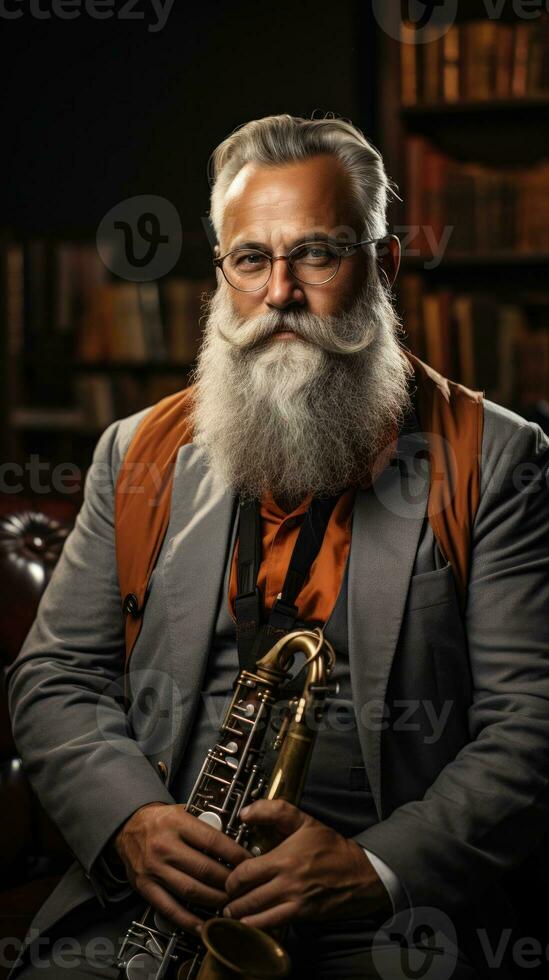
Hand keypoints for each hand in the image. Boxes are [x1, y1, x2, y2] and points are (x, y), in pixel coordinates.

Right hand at [113, 802, 249, 932]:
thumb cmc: (160, 820)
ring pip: (190, 891)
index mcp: (177, 823)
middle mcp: (165, 846)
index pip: (213, 841)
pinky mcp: (146, 887)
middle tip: (243, 888)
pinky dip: (189, 921)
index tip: (249, 863)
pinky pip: (170, 909)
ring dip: (214, 900)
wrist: (128, 825)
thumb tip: (235, 845)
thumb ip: (205, 827)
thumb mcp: (183, 812)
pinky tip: (204, 926)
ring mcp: (154, 869)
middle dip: (228, 882)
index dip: (235, 854)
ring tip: (230, 903)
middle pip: (204, 869)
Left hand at [223, 799, 391, 930]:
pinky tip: (252, 925)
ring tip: (234, 915)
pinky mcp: (302, 917)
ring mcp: (295, 903)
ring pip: (257, 918)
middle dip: (232, 902)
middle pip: (247, 899)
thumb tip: (246, 812)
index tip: (229, 879)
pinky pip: (274, 926)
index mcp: (283, 859)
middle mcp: (287, 884)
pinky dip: (259, 928)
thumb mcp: (303, 821)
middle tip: (227, 900)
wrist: (361, 873)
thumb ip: (273, 811)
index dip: (231, 879)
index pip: (244, 874)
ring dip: (241, 918)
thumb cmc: (331, 847)